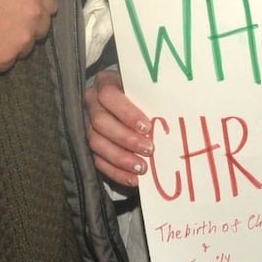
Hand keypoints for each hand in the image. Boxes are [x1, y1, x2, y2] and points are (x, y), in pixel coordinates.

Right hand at [0, 0, 56, 71]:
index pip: (50, 5)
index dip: (37, 8)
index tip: (25, 10)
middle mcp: (34, 16)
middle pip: (41, 28)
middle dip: (28, 27)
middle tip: (7, 25)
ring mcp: (21, 39)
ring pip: (25, 48)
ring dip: (13, 43)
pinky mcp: (5, 59)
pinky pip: (5, 63)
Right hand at [85, 68, 152, 187]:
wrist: (123, 98)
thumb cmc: (139, 92)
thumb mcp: (144, 88)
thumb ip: (152, 97)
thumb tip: (175, 111)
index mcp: (104, 83)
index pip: (109, 95)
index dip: (127, 113)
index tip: (147, 127)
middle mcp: (90, 102)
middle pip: (101, 122)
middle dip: (126, 139)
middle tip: (149, 149)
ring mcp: (86, 124)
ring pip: (96, 143)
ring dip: (121, 158)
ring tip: (142, 168)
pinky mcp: (86, 144)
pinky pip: (97, 161)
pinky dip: (116, 172)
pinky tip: (133, 179)